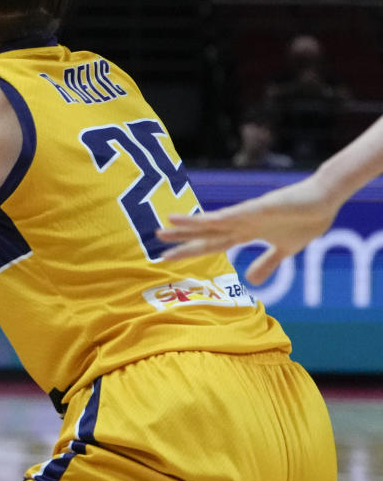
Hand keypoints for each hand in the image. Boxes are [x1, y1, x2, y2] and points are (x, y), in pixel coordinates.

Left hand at [156, 176, 339, 283]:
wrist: (325, 200)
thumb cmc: (305, 220)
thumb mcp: (285, 251)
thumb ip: (266, 263)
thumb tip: (250, 281)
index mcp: (245, 233)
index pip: (210, 244)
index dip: (189, 250)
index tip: (166, 257)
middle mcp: (241, 222)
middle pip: (205, 232)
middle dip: (182, 238)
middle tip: (155, 241)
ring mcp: (249, 214)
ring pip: (214, 220)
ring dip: (192, 223)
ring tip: (168, 224)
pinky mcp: (261, 208)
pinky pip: (238, 214)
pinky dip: (220, 218)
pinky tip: (204, 220)